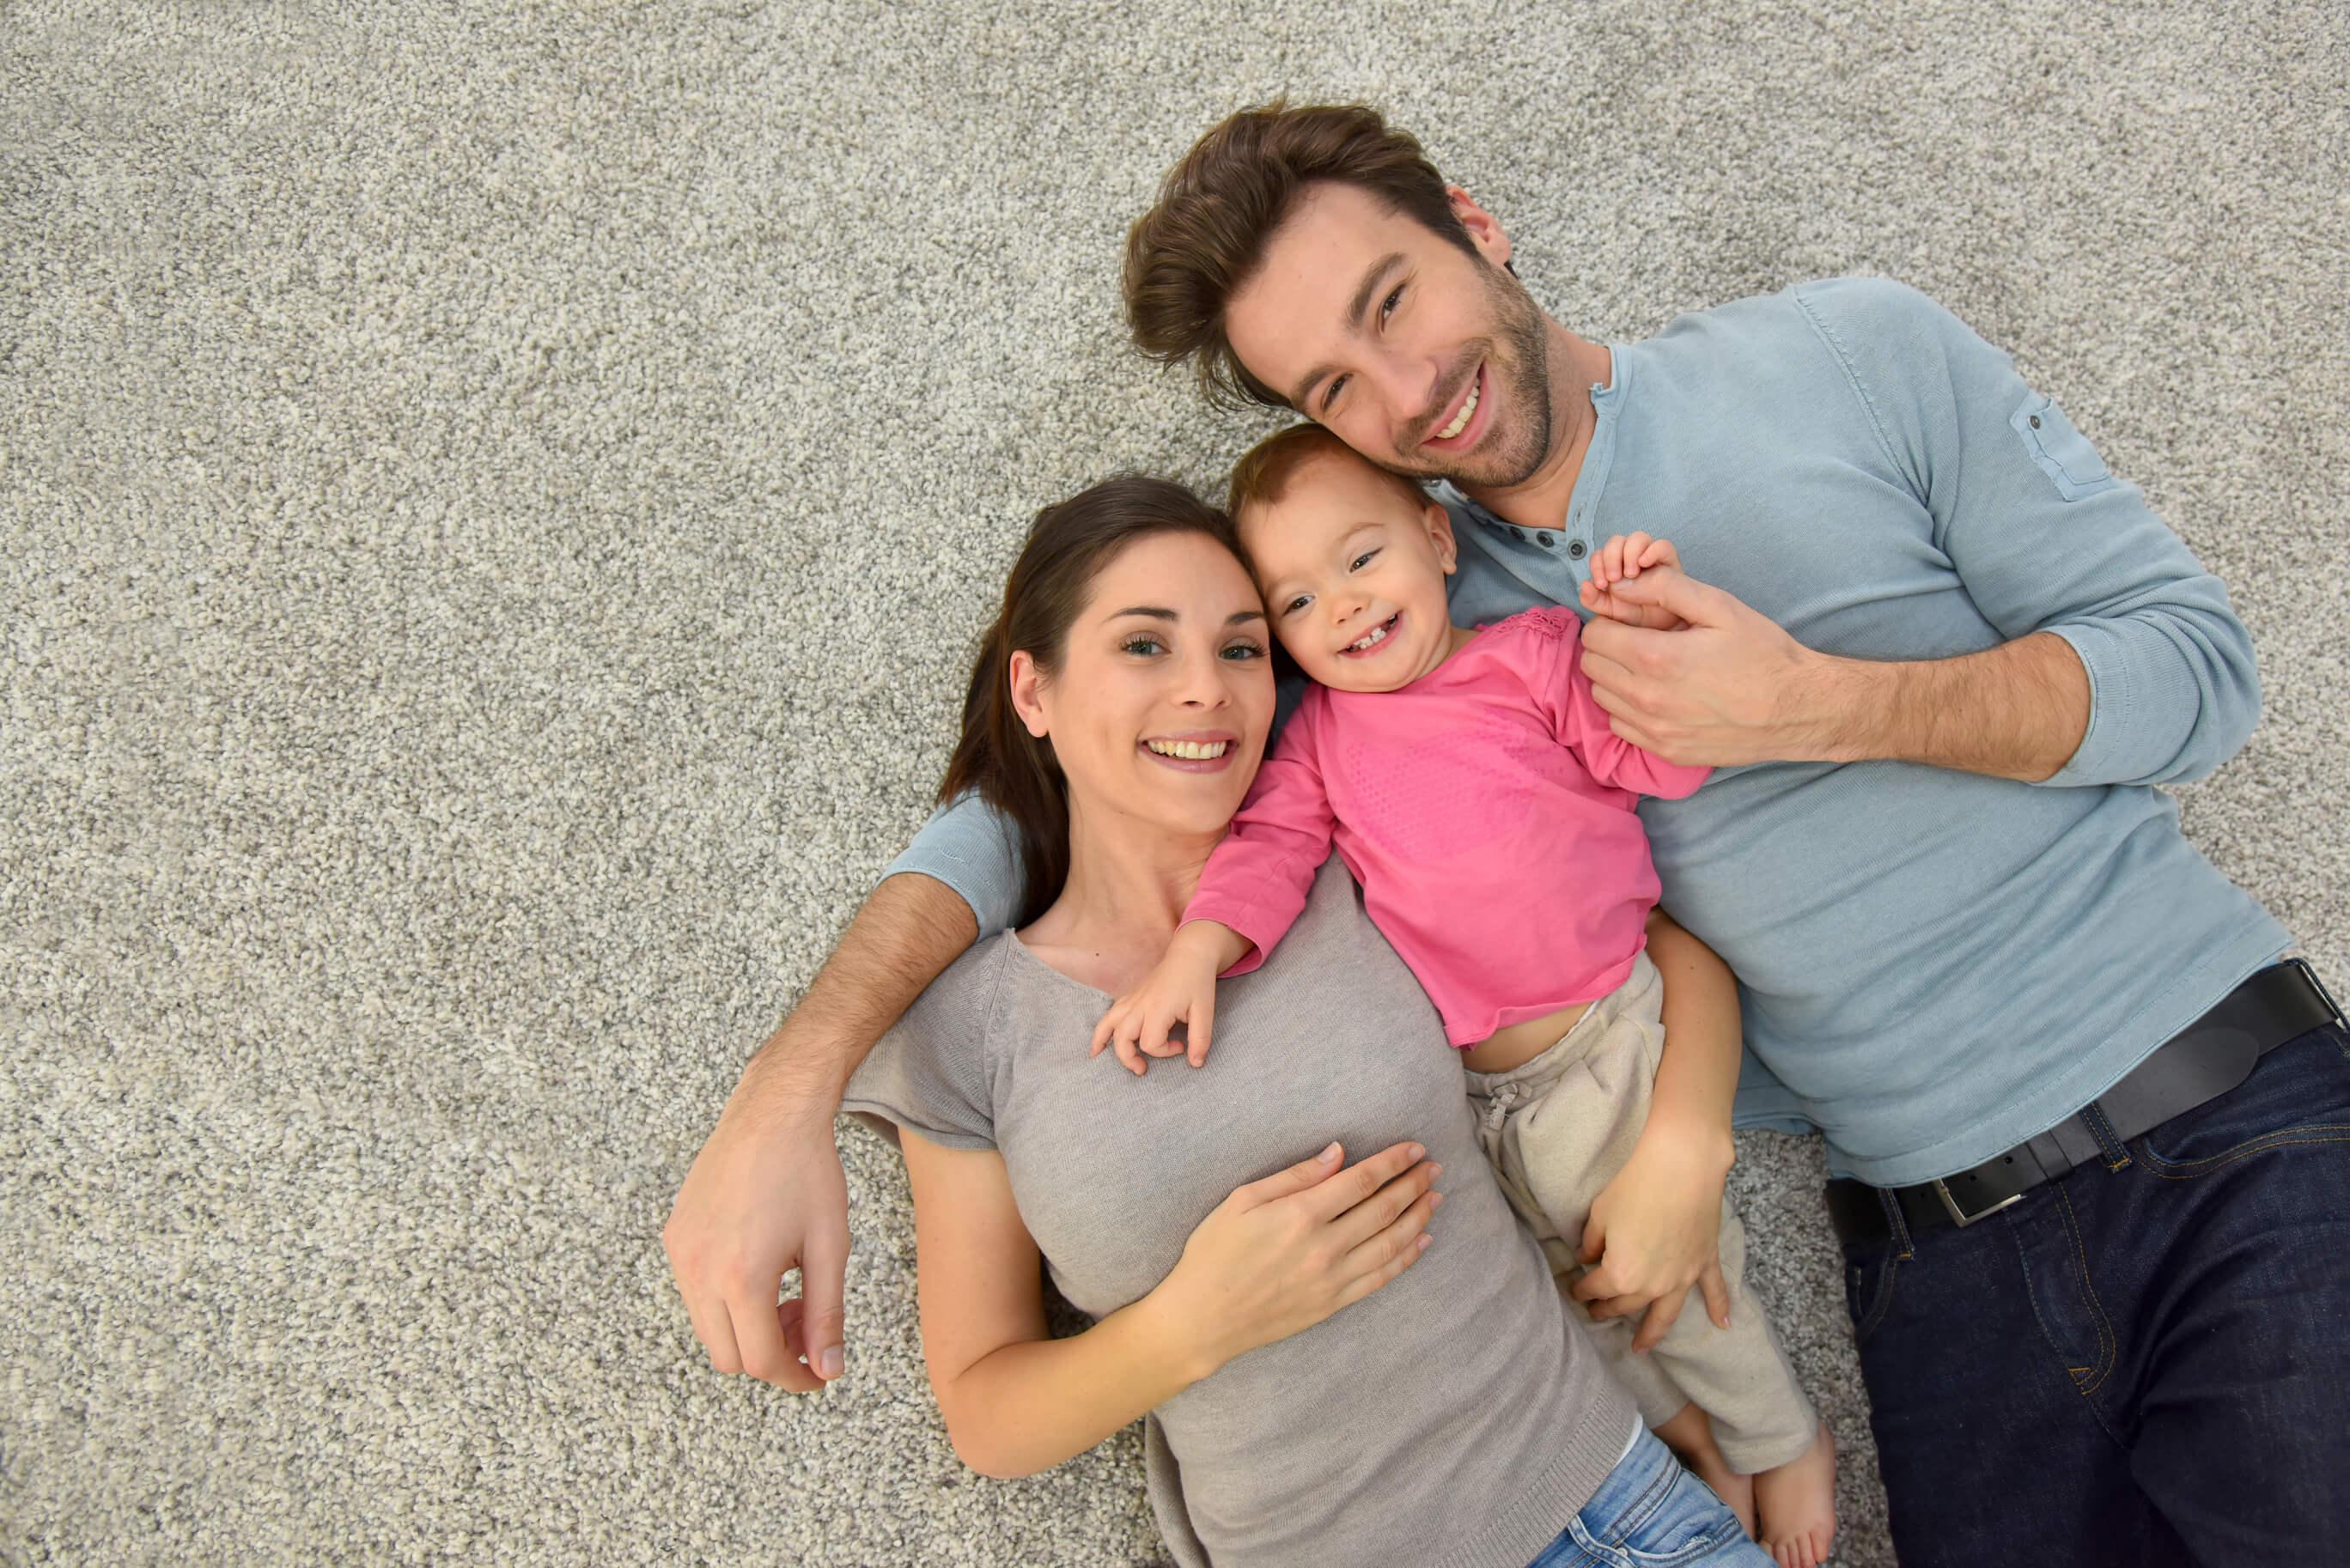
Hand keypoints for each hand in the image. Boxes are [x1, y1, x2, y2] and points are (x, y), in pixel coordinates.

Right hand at [664, 1058, 851, 1390]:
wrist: (772, 1111)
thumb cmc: (808, 1172)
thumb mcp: (829, 1247)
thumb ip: (828, 1315)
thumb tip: (827, 1370)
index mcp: (740, 1278)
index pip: (762, 1361)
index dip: (796, 1377)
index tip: (820, 1373)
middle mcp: (698, 1270)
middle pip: (729, 1356)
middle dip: (773, 1355)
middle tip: (809, 1324)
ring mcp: (680, 1253)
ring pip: (709, 1329)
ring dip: (749, 1329)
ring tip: (789, 1293)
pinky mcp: (674, 1236)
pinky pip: (695, 1294)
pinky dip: (727, 1301)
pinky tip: (762, 1268)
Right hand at [1089, 923, 1235, 1072]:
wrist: (1189, 956)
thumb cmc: (1197, 983)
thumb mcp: (1205, 1011)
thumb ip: (1200, 1039)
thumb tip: (1196, 1064)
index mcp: (1158, 1009)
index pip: (1151, 1043)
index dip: (1165, 1052)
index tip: (1181, 1046)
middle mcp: (1139, 1005)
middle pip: (1122, 1038)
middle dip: (1129, 1058)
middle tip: (1143, 1069)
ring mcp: (1132, 999)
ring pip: (1108, 1024)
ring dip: (1103, 1042)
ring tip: (1099, 1058)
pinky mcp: (1130, 996)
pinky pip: (1109, 1014)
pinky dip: (1101, 1030)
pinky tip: (1098, 1044)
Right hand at [1154, 1139, 1441, 1375]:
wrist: (1203, 1319)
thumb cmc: (1214, 1253)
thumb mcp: (1242, 1201)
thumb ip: (1295, 1176)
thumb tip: (1337, 1153)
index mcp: (1300, 1214)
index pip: (1362, 1181)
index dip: (1393, 1162)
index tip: (1415, 1150)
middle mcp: (1324, 1247)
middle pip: (1385, 1209)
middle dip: (1414, 1185)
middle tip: (1434, 1168)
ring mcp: (1332, 1279)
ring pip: (1391, 1243)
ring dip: (1418, 1217)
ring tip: (1435, 1198)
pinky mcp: (1334, 1303)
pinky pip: (1381, 1277)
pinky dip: (1407, 1257)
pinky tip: (1421, 1240)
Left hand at [1570, 1124, 1733, 1352]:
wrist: (1682, 1167)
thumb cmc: (1635, 1187)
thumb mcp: (1600, 1214)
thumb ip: (1592, 1242)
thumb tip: (1587, 1256)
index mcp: (1621, 1274)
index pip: (1596, 1288)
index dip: (1582, 1289)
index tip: (1575, 1289)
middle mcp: (1653, 1284)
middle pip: (1626, 1304)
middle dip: (1608, 1310)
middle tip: (1597, 1314)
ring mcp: (1683, 1276)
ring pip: (1666, 1314)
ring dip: (1653, 1333)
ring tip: (1641, 1347)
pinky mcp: (1704, 1261)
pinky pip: (1714, 1290)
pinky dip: (1720, 1307)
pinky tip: (1723, 1325)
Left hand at [1578, 533, 1685, 628]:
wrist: (1662, 629)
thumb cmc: (1636, 617)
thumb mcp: (1610, 612)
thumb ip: (1594, 600)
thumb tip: (1584, 585)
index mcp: (1615, 568)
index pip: (1601, 554)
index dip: (1597, 565)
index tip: (1601, 584)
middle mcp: (1632, 559)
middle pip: (1617, 540)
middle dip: (1611, 557)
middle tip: (1614, 578)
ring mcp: (1651, 557)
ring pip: (1637, 537)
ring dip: (1630, 553)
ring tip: (1632, 573)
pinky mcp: (1670, 562)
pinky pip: (1663, 545)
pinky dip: (1652, 550)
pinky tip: (1645, 564)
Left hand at [1578, 566, 1847, 766]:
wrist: (1798, 708)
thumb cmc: (1763, 653)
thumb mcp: (1720, 606)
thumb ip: (1665, 588)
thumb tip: (1621, 584)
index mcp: (1657, 657)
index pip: (1595, 636)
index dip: (1609, 622)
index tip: (1631, 622)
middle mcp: (1648, 698)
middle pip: (1592, 666)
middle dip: (1608, 648)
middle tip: (1639, 641)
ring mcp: (1655, 729)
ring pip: (1603, 697)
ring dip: (1616, 678)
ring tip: (1650, 668)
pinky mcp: (1665, 750)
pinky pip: (1621, 726)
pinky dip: (1628, 709)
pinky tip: (1657, 696)